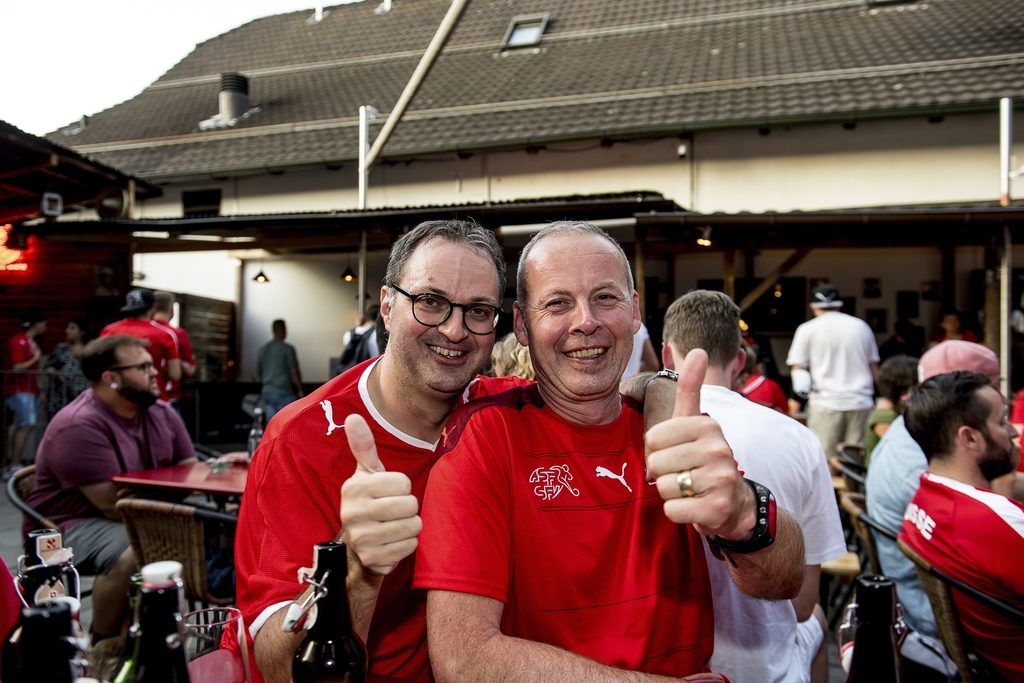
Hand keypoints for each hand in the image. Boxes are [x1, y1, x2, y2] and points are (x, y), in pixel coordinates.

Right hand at [339, 414, 421, 574]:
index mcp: (354, 487)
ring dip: (409, 526)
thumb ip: (363, 446)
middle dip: (409, 508)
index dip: (402, 487)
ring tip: (394, 525)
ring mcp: (362, 538)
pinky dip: (406, 544)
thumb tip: (352, 417)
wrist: (357, 546)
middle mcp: (353, 512)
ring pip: (413, 526)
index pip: (403, 482)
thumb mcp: (366, 474)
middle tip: (394, 511)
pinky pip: (409, 546)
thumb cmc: (369, 502)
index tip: (389, 492)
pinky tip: (392, 542)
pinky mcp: (373, 559)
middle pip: (410, 504)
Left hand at [644, 348, 754, 540]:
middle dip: (663, 473)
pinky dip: (677, 512)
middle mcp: (718, 449)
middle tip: (684, 474)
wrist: (734, 504)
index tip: (678, 452)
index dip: (658, 450)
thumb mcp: (697, 422)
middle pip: (656, 463)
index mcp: (708, 425)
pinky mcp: (716, 509)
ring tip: (690, 489)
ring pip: (663, 487)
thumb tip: (697, 349)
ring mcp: (720, 480)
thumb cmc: (705, 459)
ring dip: (671, 493)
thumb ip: (691, 387)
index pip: (653, 438)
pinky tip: (694, 506)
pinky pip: (672, 510)